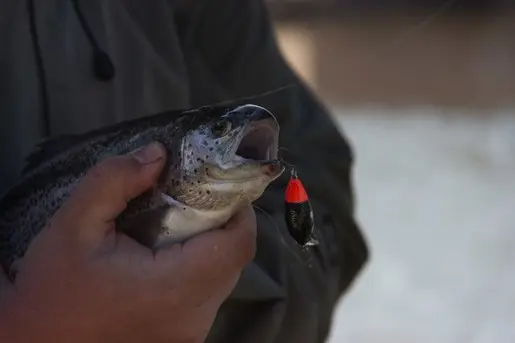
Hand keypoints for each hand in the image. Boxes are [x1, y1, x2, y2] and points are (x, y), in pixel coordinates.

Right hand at [0, 143, 256, 342]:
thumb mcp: (72, 226)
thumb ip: (114, 181)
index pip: (238, 244)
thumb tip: (158, 154)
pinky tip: (166, 258)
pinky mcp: (182, 339)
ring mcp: (191, 333)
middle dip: (222, 224)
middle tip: (193, 201)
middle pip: (233, 260)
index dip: (239, 210)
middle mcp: (194, 316)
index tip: (219, 188)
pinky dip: (198, 270)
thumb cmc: (53, 288)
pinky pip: (207, 296)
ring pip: (222, 278)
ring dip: (210, 248)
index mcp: (174, 287)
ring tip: (177, 226)